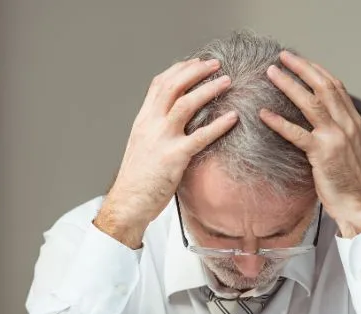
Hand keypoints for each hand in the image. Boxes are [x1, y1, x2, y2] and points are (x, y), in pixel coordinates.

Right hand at [95, 58, 237, 247]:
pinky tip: (233, 118)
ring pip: (186, 103)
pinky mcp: (174, 157)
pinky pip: (201, 136)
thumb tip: (175, 123)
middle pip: (173, 86)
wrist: (127, 203)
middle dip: (196, 71)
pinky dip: (219, 124)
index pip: (159, 84)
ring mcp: (162, 139)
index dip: (179, 70)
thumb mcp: (143, 147)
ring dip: (208, 89)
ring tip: (226, 82)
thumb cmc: (137, 180)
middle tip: (215, 65)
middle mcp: (150, 124)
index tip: (196, 63)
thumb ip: (156, 131)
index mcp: (143, 120)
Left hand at [259, 51, 360, 237]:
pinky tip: (264, 113)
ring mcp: (336, 137)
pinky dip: (280, 121)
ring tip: (271, 73)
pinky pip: (297, 133)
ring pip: (311, 103)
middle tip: (283, 57)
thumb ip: (336, 131)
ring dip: (289, 85)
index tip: (301, 61)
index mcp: (354, 121)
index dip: (317, 70)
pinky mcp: (323, 153)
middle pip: (323, 86)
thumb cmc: (349, 181)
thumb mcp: (348, 149)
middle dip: (302, 68)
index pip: (336, 86)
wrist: (359, 204)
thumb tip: (318, 120)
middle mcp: (347, 124)